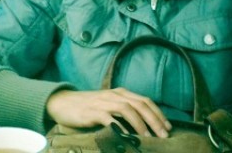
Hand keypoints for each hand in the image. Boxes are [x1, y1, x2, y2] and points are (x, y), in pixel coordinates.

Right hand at [46, 88, 171, 137]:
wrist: (62, 103)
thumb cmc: (87, 107)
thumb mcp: (108, 105)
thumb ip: (123, 112)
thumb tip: (144, 126)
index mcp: (120, 93)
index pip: (145, 101)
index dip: (158, 113)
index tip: (168, 127)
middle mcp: (114, 95)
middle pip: (140, 104)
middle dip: (155, 120)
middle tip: (164, 135)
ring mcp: (103, 102)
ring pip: (128, 109)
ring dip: (140, 124)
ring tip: (148, 138)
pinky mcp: (92, 111)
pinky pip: (109, 118)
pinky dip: (119, 127)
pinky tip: (126, 137)